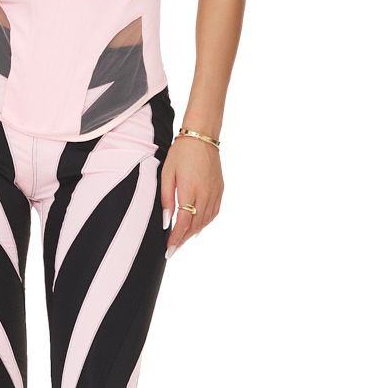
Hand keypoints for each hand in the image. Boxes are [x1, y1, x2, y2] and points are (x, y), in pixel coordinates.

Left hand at [160, 136, 222, 257]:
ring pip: (205, 221)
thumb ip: (166, 198)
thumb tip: (166, 220)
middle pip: (195, 225)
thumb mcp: (167, 173)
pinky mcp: (220, 189)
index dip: (176, 238)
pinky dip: (205, 223)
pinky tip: (197, 227)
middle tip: (173, 250)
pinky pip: (214, 212)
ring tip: (182, 241)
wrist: (202, 137)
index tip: (169, 249)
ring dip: (194, 233)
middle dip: (183, 240)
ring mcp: (214, 192)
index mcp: (189, 190)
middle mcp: (205, 194)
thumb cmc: (181, 153)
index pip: (184, 222)